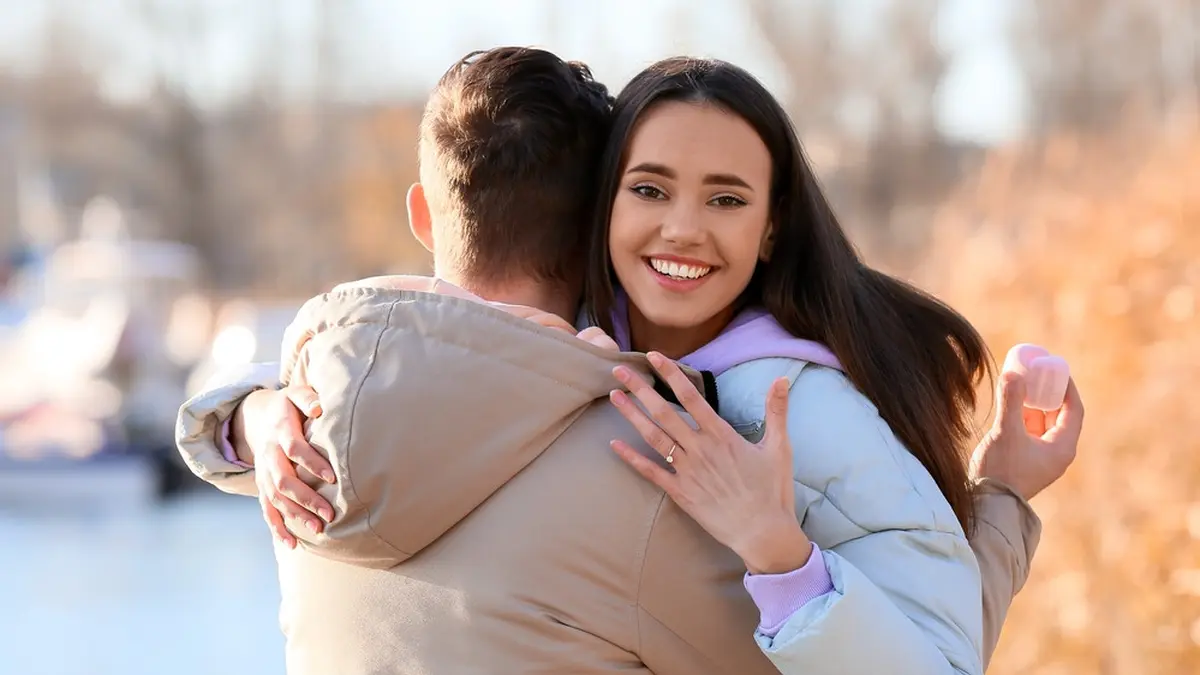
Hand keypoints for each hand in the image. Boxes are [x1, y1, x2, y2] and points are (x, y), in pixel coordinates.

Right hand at [234, 386, 334, 547]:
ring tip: (317, 529)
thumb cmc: (288, 406)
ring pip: (275, 498)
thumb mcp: (295, 394)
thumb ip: (308, 398)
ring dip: (295, 515)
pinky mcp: (262, 485)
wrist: (258, 416)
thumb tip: (320, 408)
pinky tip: (291, 544)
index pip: (294, 449)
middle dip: (306, 498)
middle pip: (283, 480)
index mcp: (279, 431)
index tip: (333, 477)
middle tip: (329, 513)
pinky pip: (266, 509)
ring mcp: (263, 472)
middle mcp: (268, 454)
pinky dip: (277, 527)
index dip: (312, 463)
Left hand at [608, 352, 811, 574]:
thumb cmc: (772, 490)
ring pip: (653, 437)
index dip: (671, 374)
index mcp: (721, 435)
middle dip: (640, 389)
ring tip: (614, 396)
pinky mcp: (680, 493)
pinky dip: (632, 458)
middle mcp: (700, 449)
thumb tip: (782, 379)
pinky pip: (651, 472)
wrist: (762, 532)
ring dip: (632, 416)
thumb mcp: (779, 447)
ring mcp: (687, 471)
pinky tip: (613, 444)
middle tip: (620, 370)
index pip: (691, 397)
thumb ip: (777, 410)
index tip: (654, 357)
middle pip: (664, 412)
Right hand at [971, 370, 1084, 500]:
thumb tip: (1013, 372)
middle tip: (1035, 372)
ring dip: (1033, 403)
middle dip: (1047, 392)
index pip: (1073, 409)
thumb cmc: (1001, 472)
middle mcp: (1056, 452)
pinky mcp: (1026, 460)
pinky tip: (1009, 404)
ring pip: (1043, 422)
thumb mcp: (1005, 433)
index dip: (1066, 386)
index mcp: (1062, 447)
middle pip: (1059, 414)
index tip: (1054, 368)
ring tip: (1020, 383)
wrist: (987, 505)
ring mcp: (1041, 457)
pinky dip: (1022, 415)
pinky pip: (1029, 431)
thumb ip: (1010, 401)